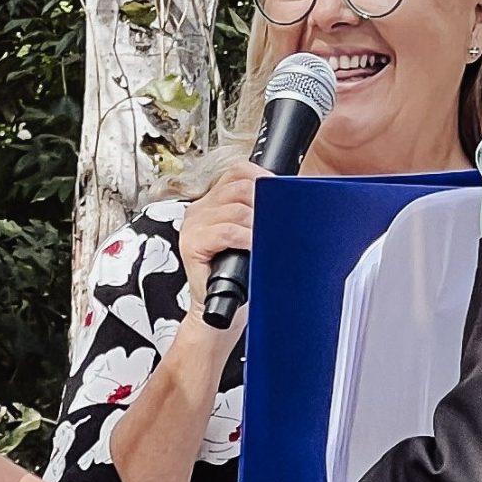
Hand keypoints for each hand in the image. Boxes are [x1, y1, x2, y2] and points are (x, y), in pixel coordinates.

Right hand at [178, 161, 267, 323]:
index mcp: (211, 203)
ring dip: (258, 223)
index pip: (238, 172)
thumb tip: (289, 199)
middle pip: (239, 186)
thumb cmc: (241, 276)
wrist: (224, 309)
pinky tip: (254, 247)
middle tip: (277, 221)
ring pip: (235, 209)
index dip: (262, 178)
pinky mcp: (192, 244)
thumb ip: (259, 213)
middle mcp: (199, 210)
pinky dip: (246, 238)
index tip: (280, 194)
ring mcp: (193, 226)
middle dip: (264, 202)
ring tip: (266, 239)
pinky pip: (226, 231)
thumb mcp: (251, 236)